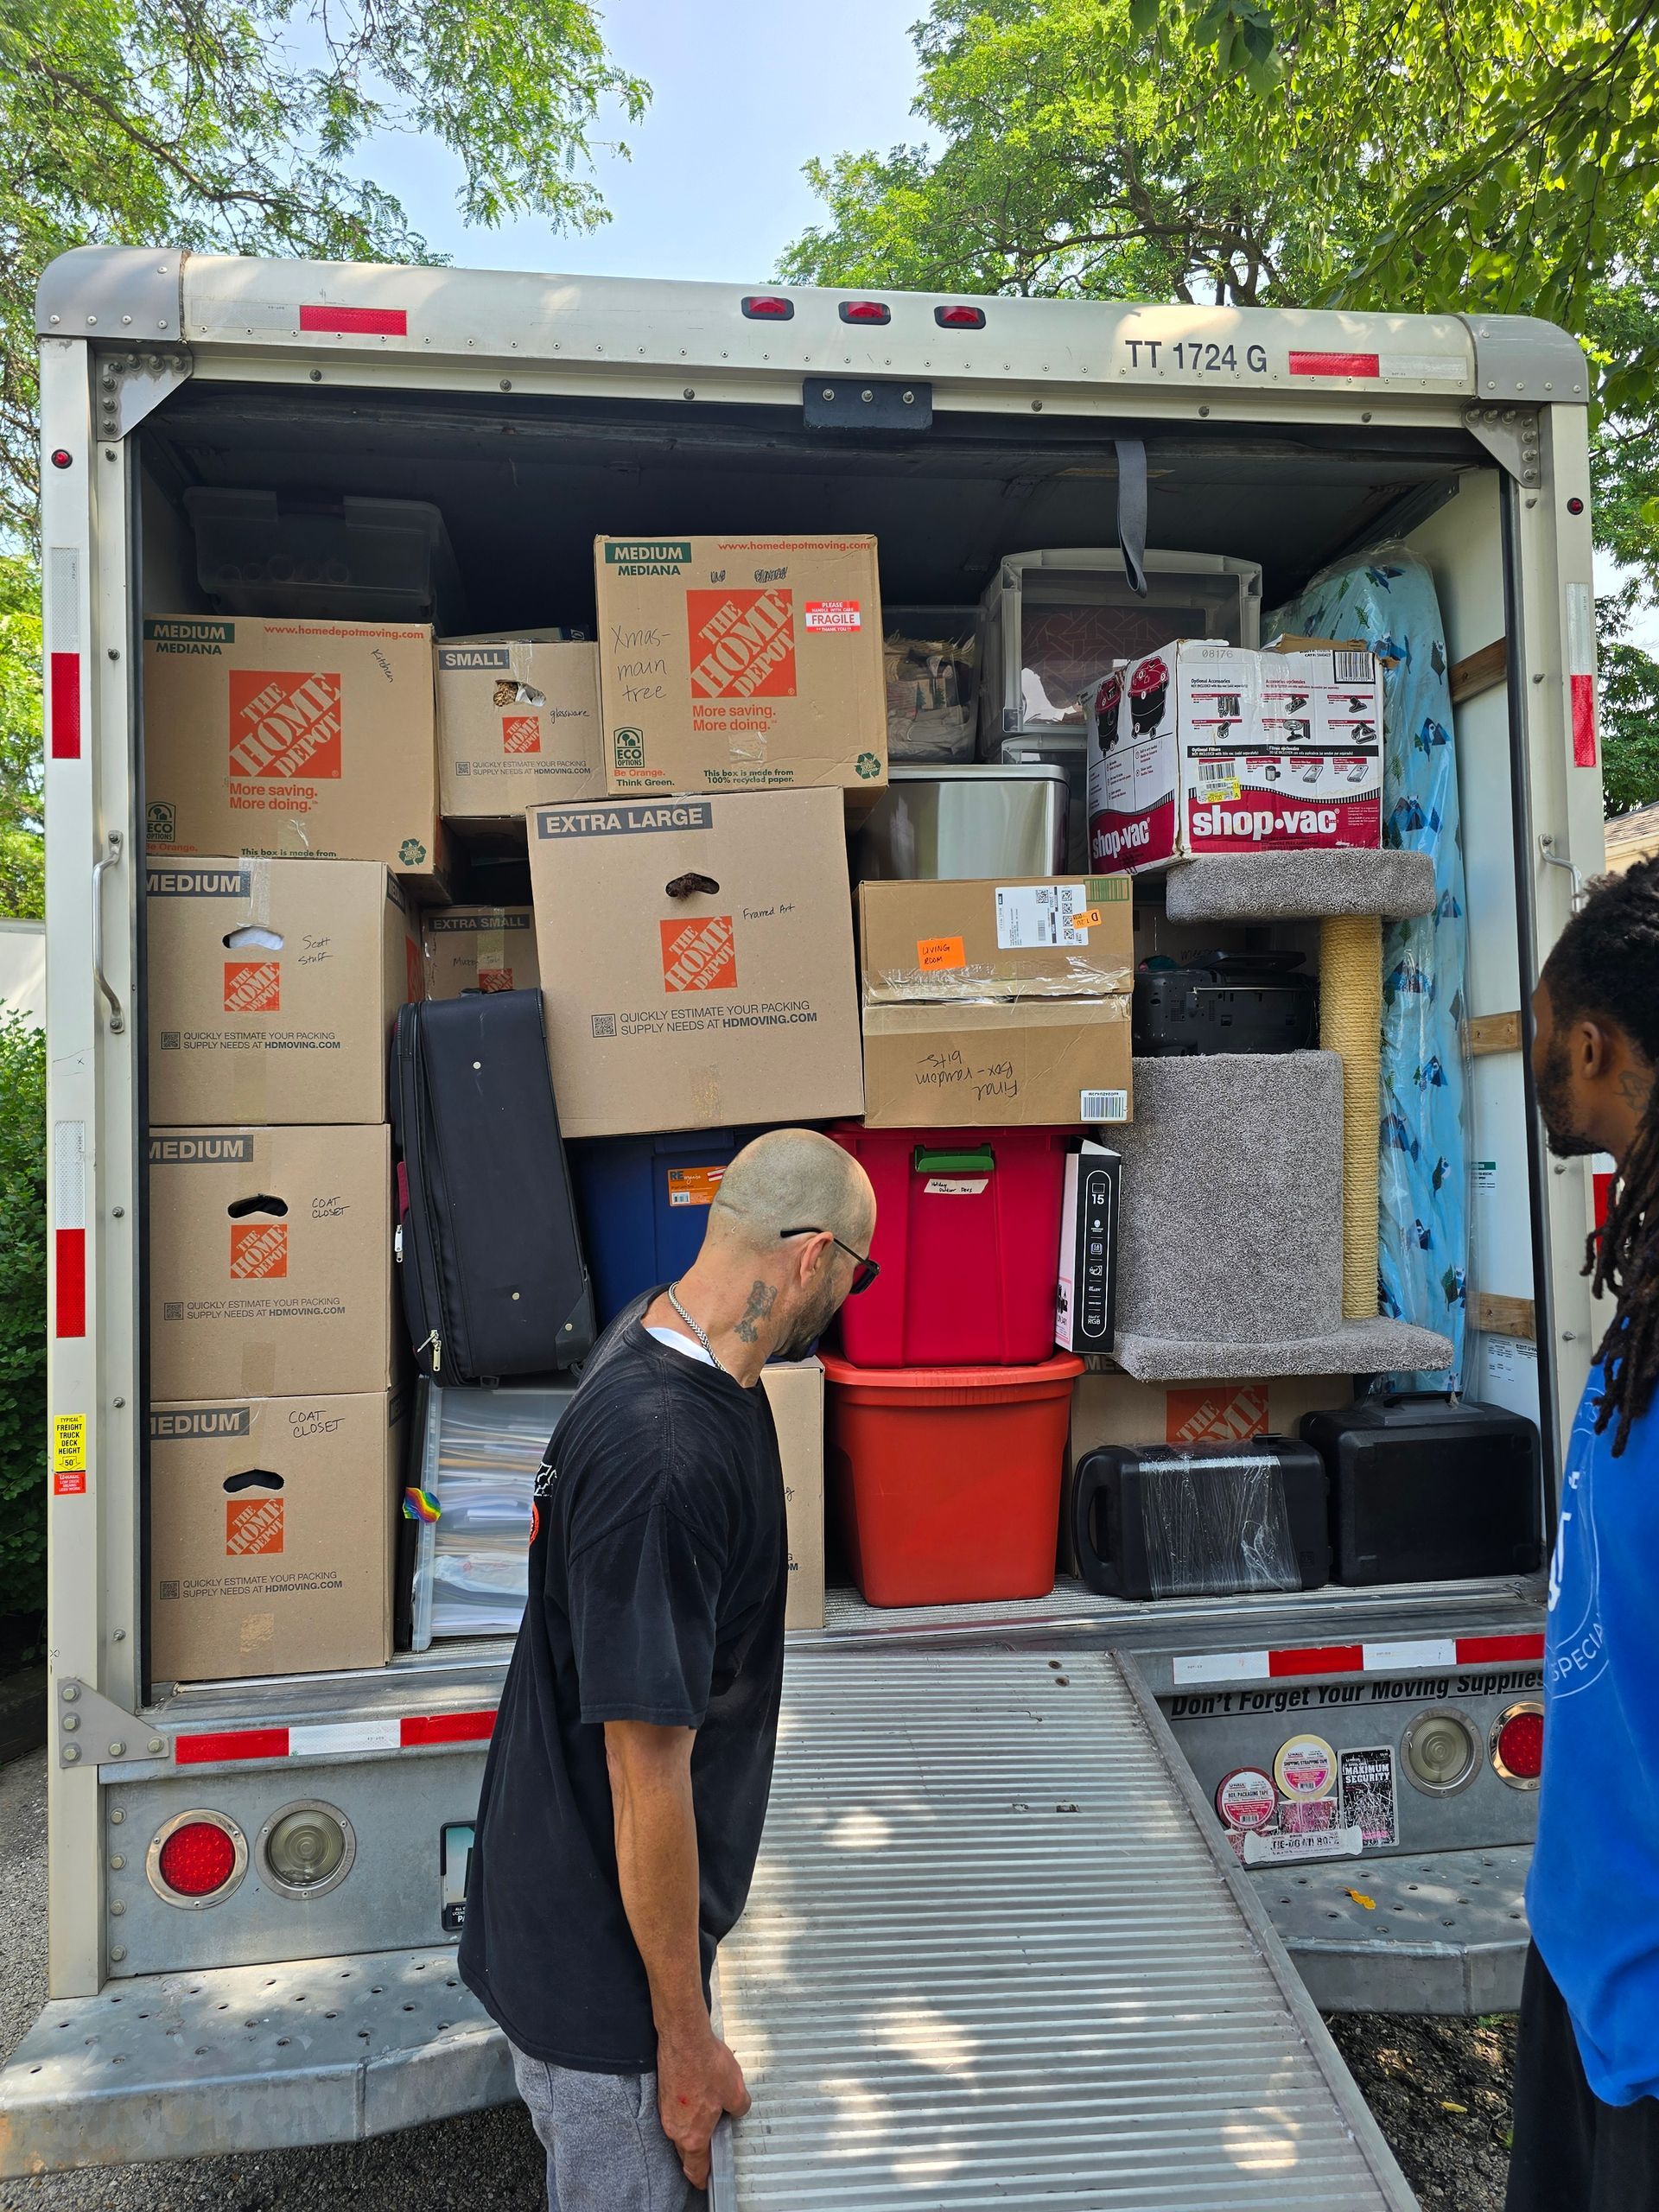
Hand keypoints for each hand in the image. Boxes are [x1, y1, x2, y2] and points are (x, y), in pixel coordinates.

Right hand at [656, 2025, 750, 2188]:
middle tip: (711, 2152)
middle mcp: (675, 2129)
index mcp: (693, 2136)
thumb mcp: (736, 2091)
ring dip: (692, 2132)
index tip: (704, 2183)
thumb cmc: (707, 2065)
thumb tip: (738, 2110)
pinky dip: (686, 2115)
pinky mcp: (663, 2095)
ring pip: (679, 2133)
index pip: (694, 2169)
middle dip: (698, 2156)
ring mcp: (665, 2112)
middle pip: (686, 2153)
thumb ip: (740, 2108)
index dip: (701, 2179)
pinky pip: (675, 2115)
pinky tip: (698, 2099)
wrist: (683, 2037)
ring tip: (708, 2119)